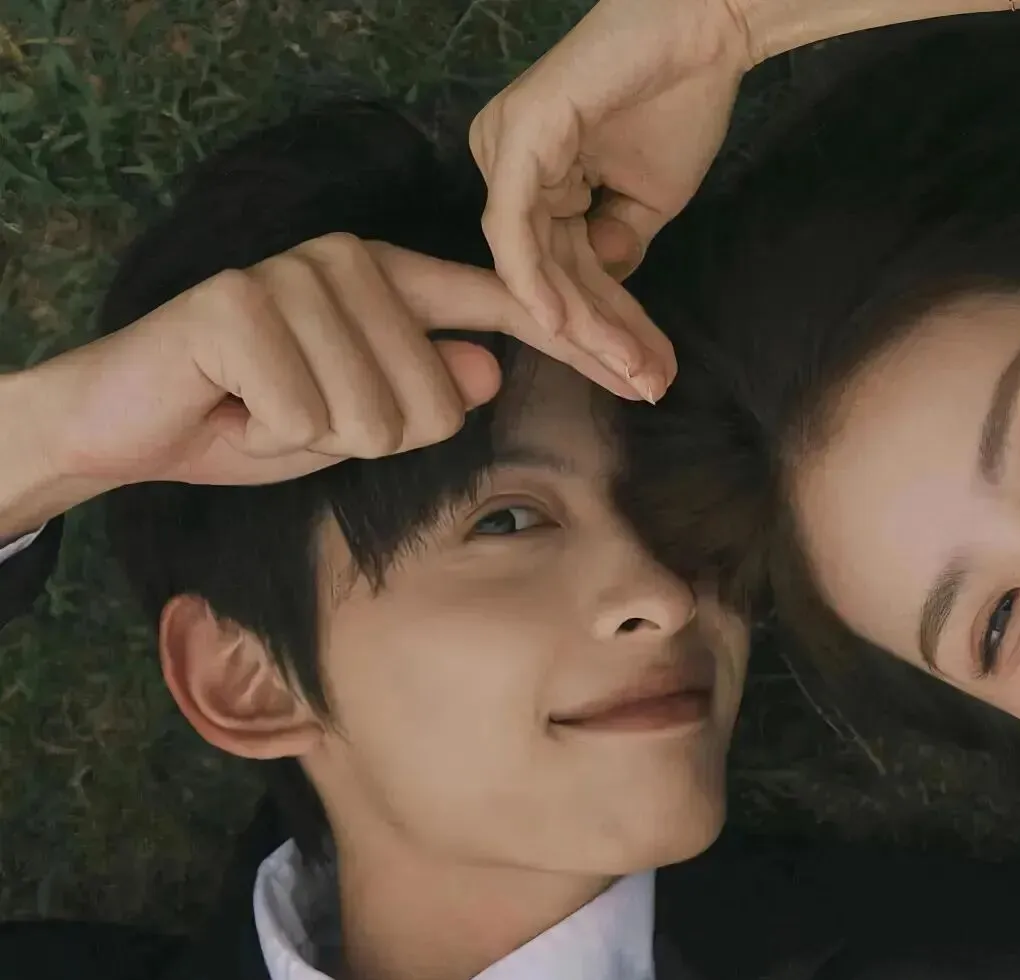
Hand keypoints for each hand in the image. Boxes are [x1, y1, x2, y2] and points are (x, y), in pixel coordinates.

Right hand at [44, 232, 638, 490]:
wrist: (133, 416)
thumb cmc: (250, 414)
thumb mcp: (354, 418)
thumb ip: (422, 393)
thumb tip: (487, 373)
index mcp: (387, 280)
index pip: (500, 307)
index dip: (574, 340)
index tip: (647, 374)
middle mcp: (349, 262)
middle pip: (437, 401)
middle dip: (373, 436)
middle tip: (307, 415)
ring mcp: (294, 275)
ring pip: (375, 415)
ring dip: (317, 437)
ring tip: (268, 408)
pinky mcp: (238, 304)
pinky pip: (304, 415)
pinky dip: (268, 434)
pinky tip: (232, 405)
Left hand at [470, 0, 751, 400]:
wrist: (710, 30)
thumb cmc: (678, 102)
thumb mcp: (643, 205)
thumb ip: (613, 251)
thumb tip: (599, 293)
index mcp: (532, 180)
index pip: (562, 269)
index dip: (603, 324)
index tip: (643, 368)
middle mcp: (508, 168)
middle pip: (549, 275)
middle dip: (599, 335)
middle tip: (644, 382)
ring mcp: (506, 153)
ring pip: (535, 265)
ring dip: (586, 322)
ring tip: (630, 368)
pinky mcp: (516, 140)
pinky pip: (516, 230)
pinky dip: (537, 282)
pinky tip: (563, 328)